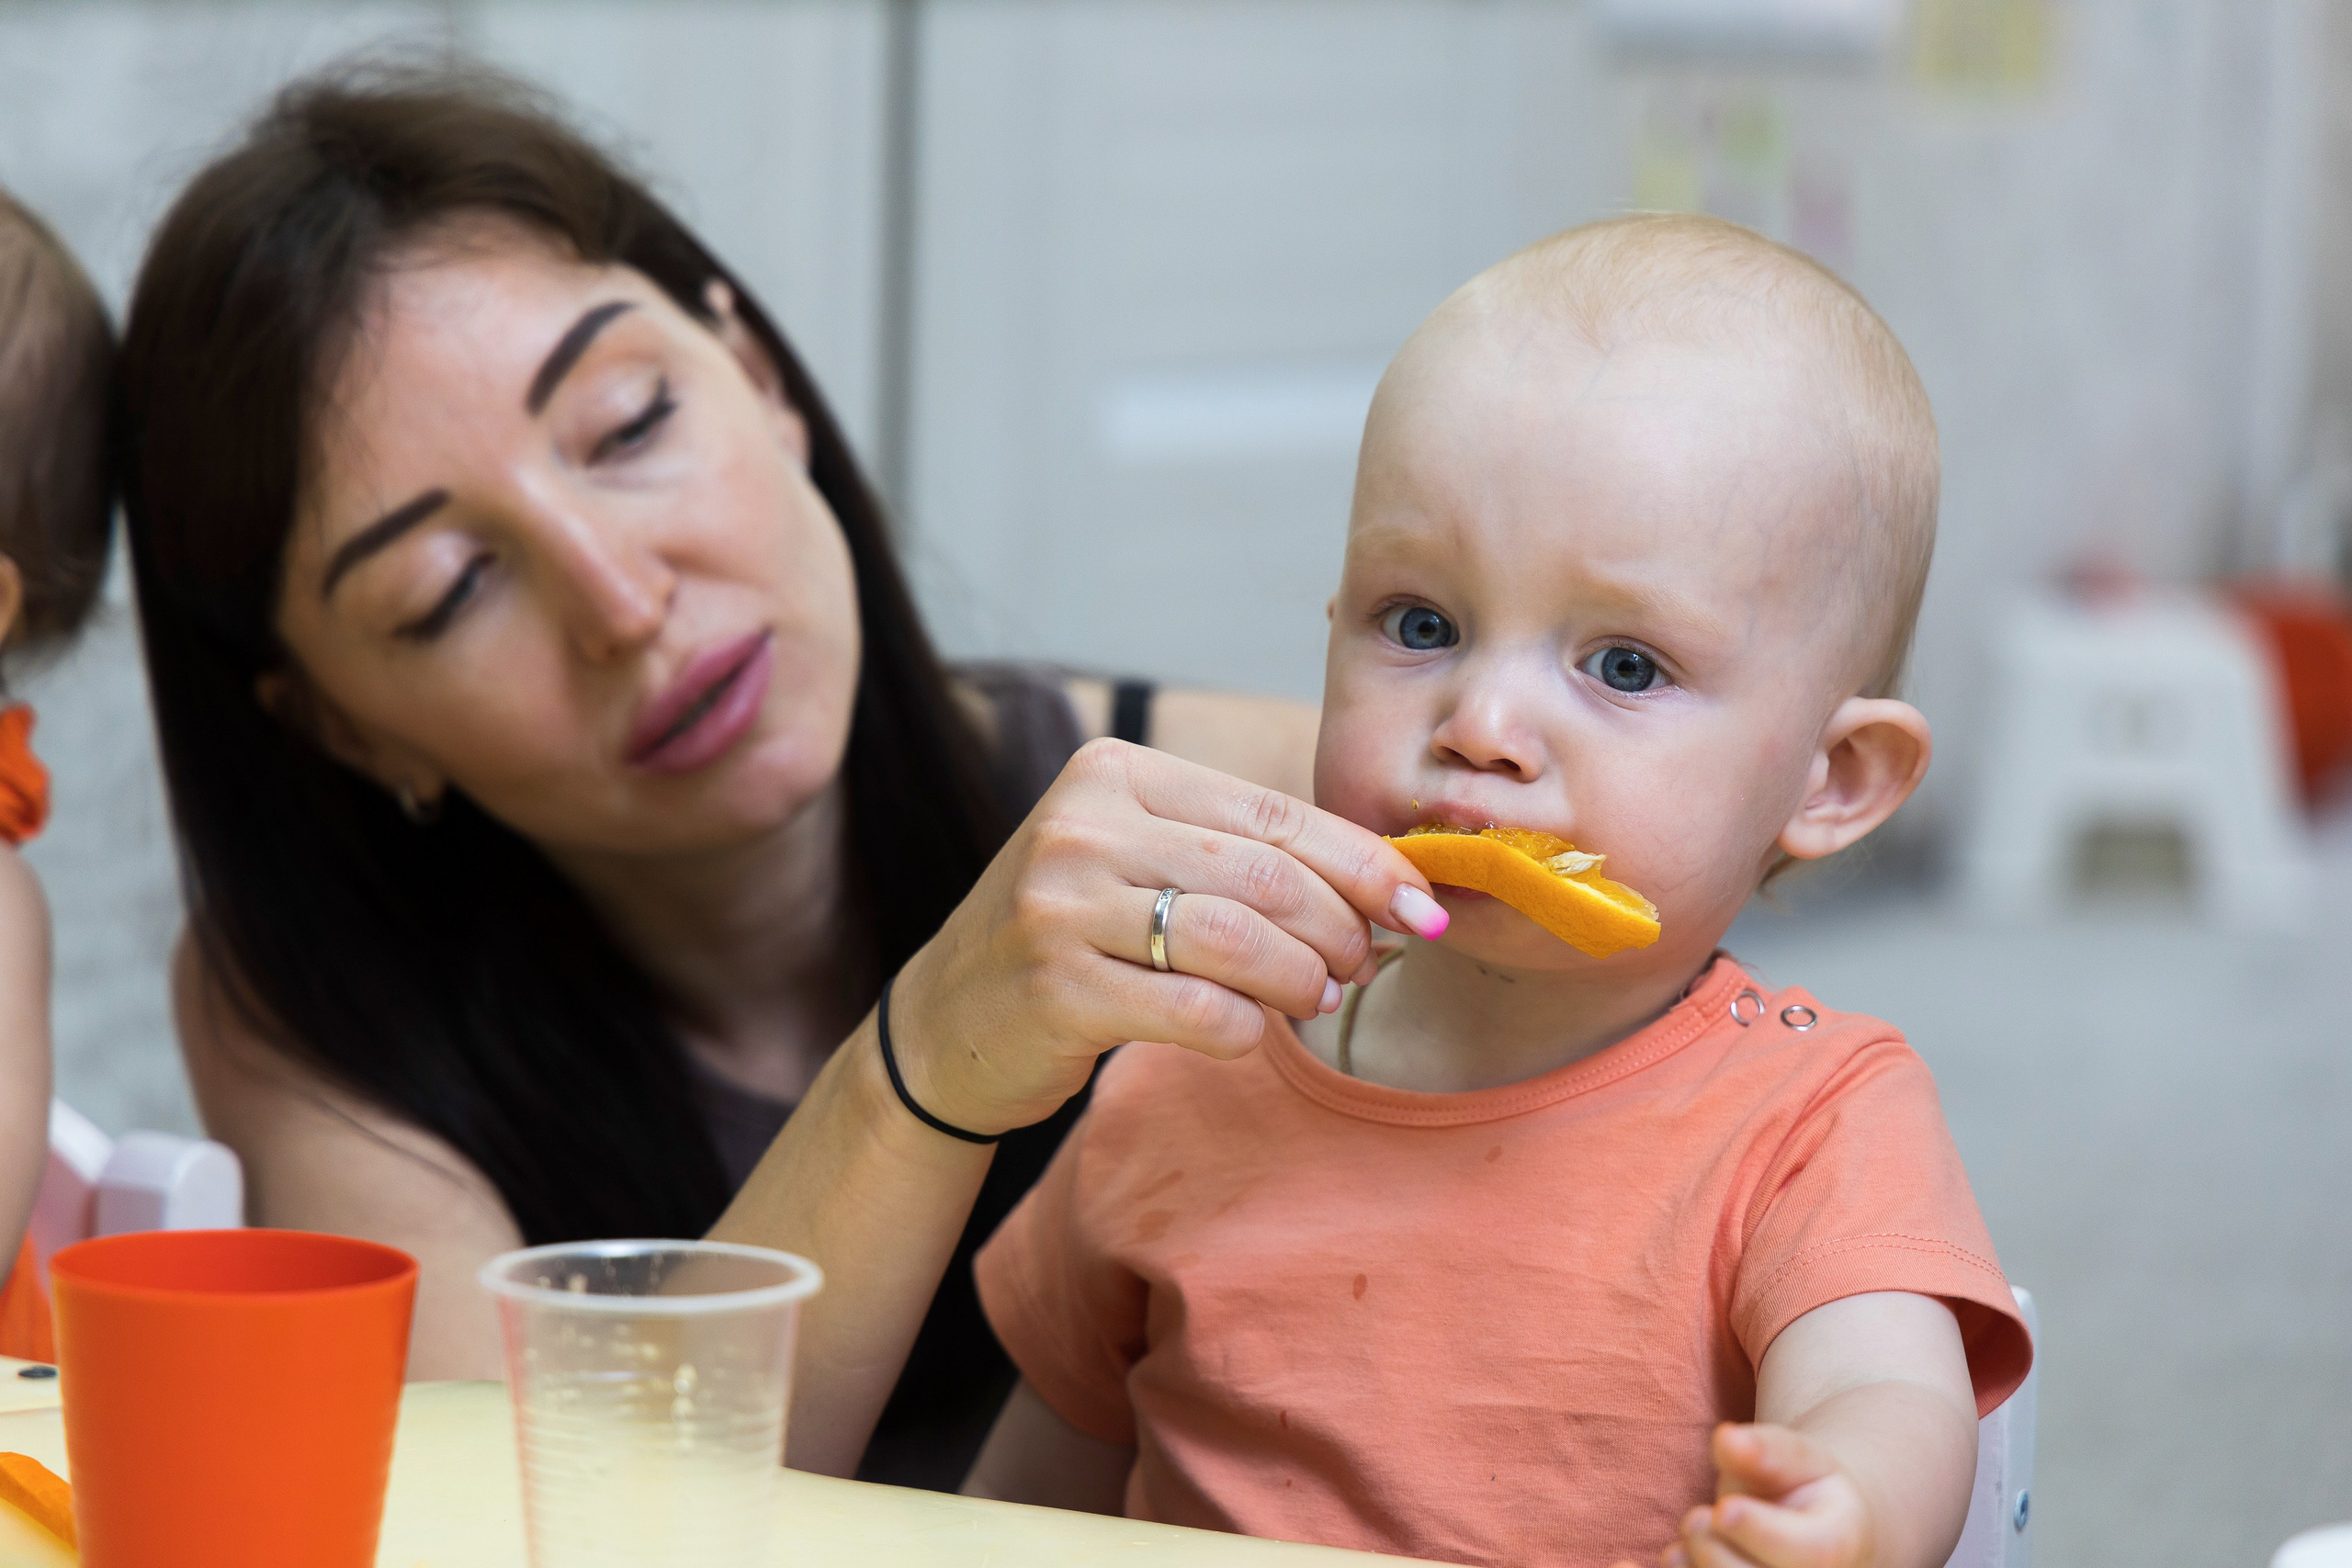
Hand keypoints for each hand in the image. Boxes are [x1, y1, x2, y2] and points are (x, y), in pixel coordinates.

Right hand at [891, 738, 1444, 1134]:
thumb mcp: (1136, 861)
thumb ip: (1237, 857)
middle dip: (1341, 928)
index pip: (1271, 812)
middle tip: (1366, 966)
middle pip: (1264, 875)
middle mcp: (1082, 825)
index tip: (1422, 905)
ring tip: (1320, 998)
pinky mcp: (1056, 988)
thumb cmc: (1072, 935)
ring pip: (1237, 940)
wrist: (946, 1022)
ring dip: (1303, 980)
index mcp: (1114, 772)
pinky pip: (1197, 1011)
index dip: (1363, 863)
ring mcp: (1061, 905)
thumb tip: (1385, 887)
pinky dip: (1246, 1027)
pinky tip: (1251, 1031)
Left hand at [1631, 1423, 1872, 1567]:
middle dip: (1717, 1554)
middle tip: (1697, 1518)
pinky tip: (1624, 1565)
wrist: (1807, 1529)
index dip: (1762, 1533)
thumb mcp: (1796, 1458)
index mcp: (1840, 1545)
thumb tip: (1729, 1442)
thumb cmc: (1799, 1489)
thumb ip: (1767, 1450)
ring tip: (1683, 1544)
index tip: (1723, 1508)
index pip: (1811, 1553)